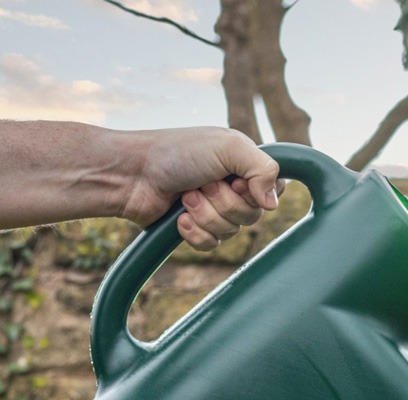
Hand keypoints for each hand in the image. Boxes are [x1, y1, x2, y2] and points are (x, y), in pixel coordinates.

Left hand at [122, 126, 283, 250]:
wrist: (133, 173)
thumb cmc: (177, 152)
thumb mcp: (228, 146)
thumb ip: (263, 168)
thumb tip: (273, 205)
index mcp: (244, 166)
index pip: (274, 191)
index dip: (256, 192)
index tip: (235, 180)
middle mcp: (233, 188)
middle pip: (253, 216)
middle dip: (224, 203)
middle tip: (203, 183)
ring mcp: (216, 210)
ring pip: (232, 232)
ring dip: (205, 215)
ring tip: (185, 196)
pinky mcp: (198, 229)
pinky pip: (212, 245)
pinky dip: (194, 232)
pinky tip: (179, 217)